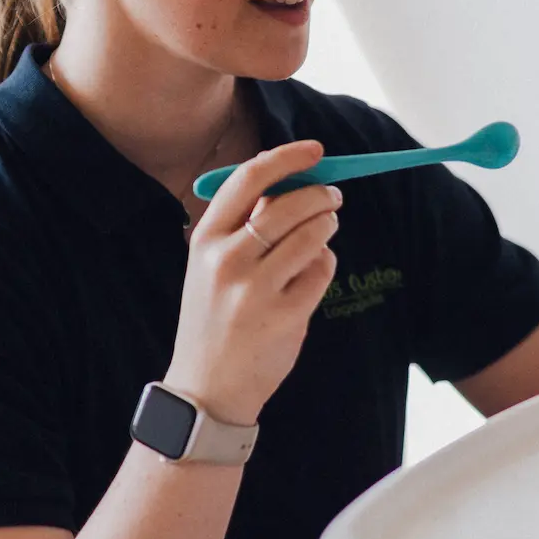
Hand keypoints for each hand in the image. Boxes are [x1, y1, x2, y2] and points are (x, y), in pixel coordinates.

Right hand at [163, 141, 341, 426]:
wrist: (207, 387)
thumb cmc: (216, 318)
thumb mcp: (212, 266)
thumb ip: (245, 226)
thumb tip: (290, 182)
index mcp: (206, 238)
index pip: (249, 178)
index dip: (287, 158)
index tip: (316, 151)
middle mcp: (227, 259)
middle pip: (290, 203)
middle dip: (321, 195)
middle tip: (333, 197)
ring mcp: (256, 288)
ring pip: (314, 234)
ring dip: (327, 227)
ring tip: (323, 233)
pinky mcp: (285, 314)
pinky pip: (322, 271)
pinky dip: (324, 266)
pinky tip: (311, 276)